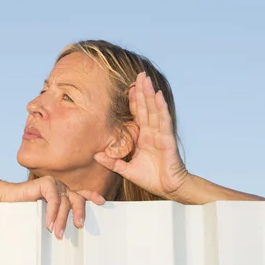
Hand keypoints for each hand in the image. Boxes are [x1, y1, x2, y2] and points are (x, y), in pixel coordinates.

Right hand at [0, 176, 104, 238]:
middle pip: (77, 199)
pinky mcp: (46, 182)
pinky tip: (49, 224)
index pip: (81, 194)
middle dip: (80, 213)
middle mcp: (61, 187)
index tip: (102, 202)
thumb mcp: (47, 214)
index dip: (91, 197)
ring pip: (65, 202)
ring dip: (61, 220)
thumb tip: (73, 228)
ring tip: (59, 234)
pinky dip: (52, 213)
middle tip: (79, 226)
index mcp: (63, 193)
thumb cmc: (27, 209)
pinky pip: (54, 199)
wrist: (9, 200)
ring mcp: (54, 183)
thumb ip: (59, 216)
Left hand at [94, 72, 189, 199]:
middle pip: (146, 107)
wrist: (169, 190)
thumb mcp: (126, 170)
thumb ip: (112, 162)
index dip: (134, 100)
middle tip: (139, 74)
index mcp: (143, 137)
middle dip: (142, 91)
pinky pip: (163, 121)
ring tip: (146, 79)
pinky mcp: (167, 139)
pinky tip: (158, 96)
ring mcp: (160, 134)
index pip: (138, 114)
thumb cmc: (152, 179)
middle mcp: (152, 132)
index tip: (129, 87)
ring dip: (150, 94)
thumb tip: (95, 155)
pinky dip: (161, 108)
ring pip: (154, 110)